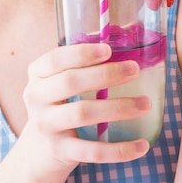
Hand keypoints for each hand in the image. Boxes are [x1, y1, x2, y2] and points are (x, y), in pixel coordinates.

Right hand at [21, 43, 149, 175]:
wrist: (39, 150)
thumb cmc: (60, 102)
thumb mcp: (61, 79)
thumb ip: (87, 59)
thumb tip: (131, 31)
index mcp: (37, 74)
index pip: (55, 59)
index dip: (82, 53)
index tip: (108, 50)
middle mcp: (36, 98)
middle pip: (70, 82)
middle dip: (105, 74)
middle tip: (135, 69)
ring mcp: (46, 126)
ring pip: (83, 114)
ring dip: (118, 107)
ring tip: (145, 103)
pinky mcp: (60, 151)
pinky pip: (93, 151)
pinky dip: (119, 150)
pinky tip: (142, 145)